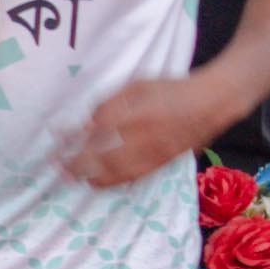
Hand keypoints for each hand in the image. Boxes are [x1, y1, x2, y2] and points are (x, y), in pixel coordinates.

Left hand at [67, 76, 224, 188]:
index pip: (95, 131)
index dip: (73, 137)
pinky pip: (134, 177)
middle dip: (77, 164)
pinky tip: (99, 182)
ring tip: (73, 179)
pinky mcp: (162, 163)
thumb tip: (87, 122)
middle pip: (102, 157)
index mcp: (134, 116)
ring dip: (91, 177)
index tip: (56, 139)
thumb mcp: (137, 85)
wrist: (213, 102)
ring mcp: (153, 154)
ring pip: (117, 172)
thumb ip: (110, 103)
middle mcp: (142, 139)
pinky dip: (113, 181)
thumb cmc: (171, 89)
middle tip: (57, 166)